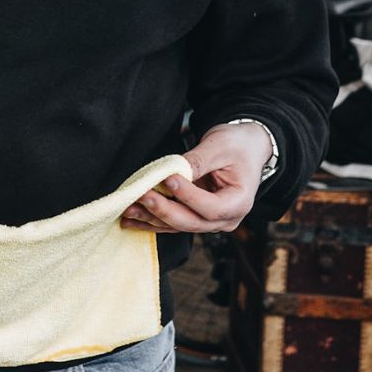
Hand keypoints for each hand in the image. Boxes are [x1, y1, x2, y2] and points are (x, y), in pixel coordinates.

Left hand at [120, 121, 273, 233]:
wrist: (245, 149)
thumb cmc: (236, 145)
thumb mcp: (219, 147)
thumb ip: (198, 161)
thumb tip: (174, 171)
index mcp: (239, 202)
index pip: (211, 207)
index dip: (189, 196)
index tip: (168, 179)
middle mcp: (225, 219)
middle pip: (192, 222)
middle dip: (164, 210)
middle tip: (142, 195)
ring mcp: (209, 222)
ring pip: (178, 226)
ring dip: (152, 218)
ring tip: (127, 210)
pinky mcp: (195, 217)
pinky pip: (172, 223)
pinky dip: (151, 220)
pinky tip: (130, 219)